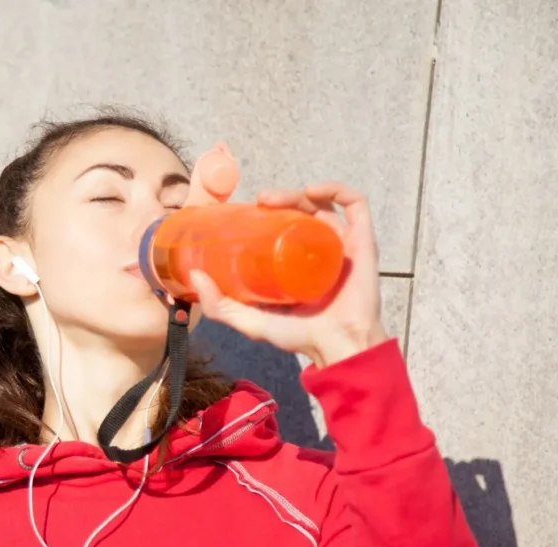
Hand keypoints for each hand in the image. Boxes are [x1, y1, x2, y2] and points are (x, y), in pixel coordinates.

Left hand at [190, 183, 388, 367]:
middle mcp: (321, 248)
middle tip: (260, 201)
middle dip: (280, 197)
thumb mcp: (250, 320)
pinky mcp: (363, 242)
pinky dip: (336, 190)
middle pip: (301, 209)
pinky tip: (314, 190)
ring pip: (322, 204)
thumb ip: (220, 306)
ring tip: (275, 199)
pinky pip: (356, 205)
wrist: (336, 345)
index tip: (245, 207)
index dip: (265, 210)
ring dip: (298, 192)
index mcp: (298, 260)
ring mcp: (342, 243)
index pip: (283, 224)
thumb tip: (194, 277)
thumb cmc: (299, 335)